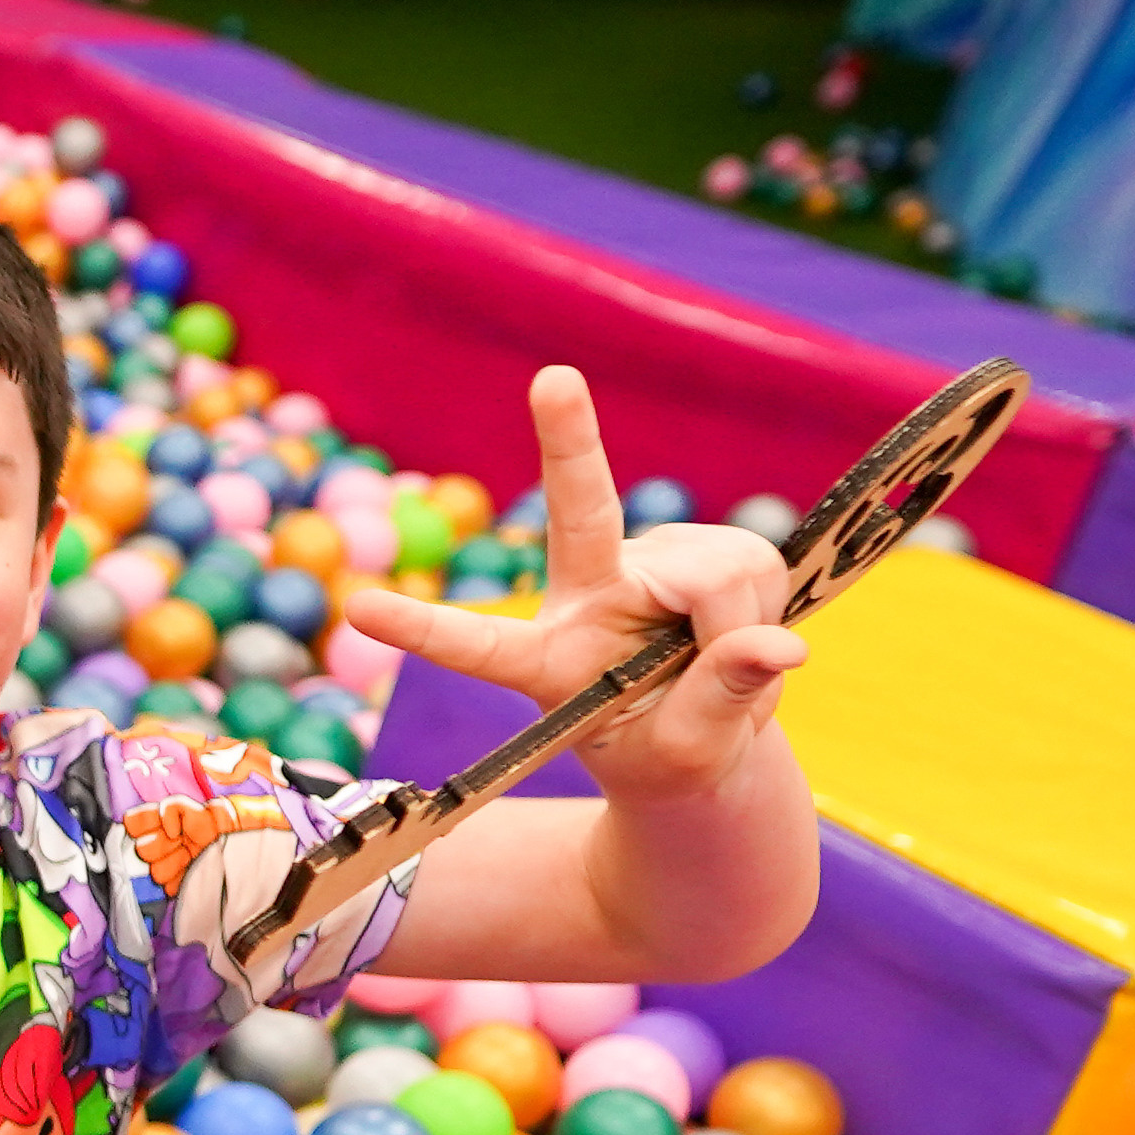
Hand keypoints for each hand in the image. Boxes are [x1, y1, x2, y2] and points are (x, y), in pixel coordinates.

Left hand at [345, 366, 808, 804]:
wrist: (708, 746)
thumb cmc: (673, 759)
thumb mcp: (689, 759)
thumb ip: (720, 704)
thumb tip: (775, 645)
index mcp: (546, 662)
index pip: (478, 647)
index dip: (424, 630)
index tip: (360, 611)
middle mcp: (588, 594)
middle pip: (580, 513)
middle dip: (570, 441)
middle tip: (553, 375)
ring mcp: (649, 563)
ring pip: (715, 576)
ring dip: (740, 629)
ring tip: (723, 673)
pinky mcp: (707, 550)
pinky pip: (754, 568)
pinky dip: (765, 612)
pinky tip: (745, 637)